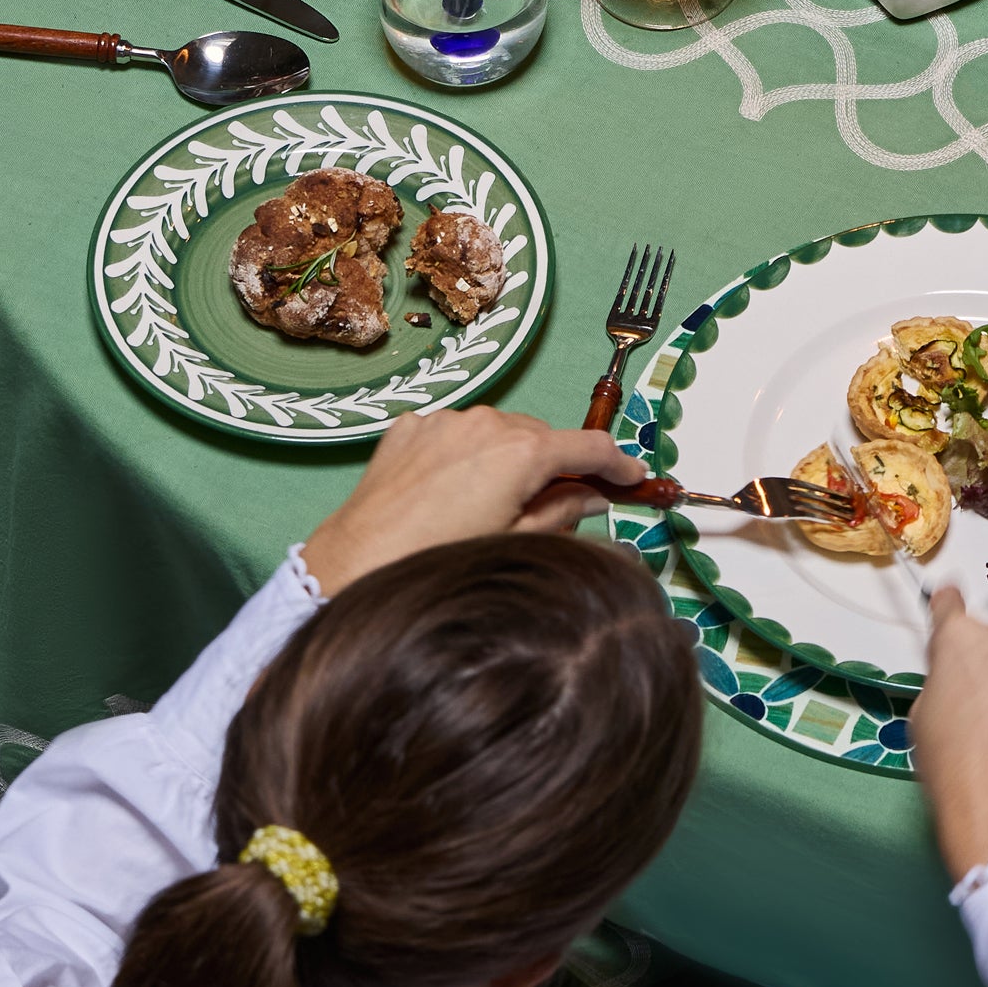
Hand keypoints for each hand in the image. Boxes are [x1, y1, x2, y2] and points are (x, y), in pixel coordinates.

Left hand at [302, 407, 647, 595]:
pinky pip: (456, 433)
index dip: (618, 463)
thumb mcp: (516, 544)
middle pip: (543, 437)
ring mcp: (444, 421)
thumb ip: (563, 513)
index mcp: (522, 453)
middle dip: (556, 465)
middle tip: (560, 503)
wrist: (355, 565)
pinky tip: (453, 490)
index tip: (632, 477)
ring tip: (494, 502)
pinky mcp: (410, 428)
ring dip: (509, 457)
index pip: (590, 447)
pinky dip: (466, 454)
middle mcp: (486, 422)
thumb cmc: (439, 562)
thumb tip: (592, 497)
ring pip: (499, 432)